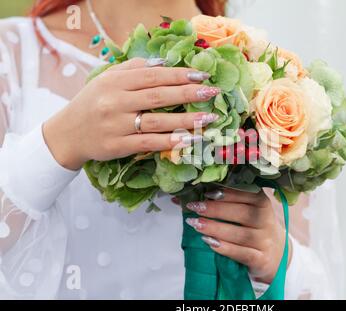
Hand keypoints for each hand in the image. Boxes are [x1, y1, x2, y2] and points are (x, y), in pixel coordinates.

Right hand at [43, 58, 220, 169]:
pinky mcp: (118, 146)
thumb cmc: (92, 103)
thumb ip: (133, 68)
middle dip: (189, 94)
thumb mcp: (106, 79)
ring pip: (157, 121)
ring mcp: (117, 125)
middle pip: (159, 96)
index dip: (180, 75)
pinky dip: (170, 141)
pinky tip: (189, 140)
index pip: (154, 76)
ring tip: (209, 118)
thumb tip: (164, 63)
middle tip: (213, 93)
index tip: (202, 75)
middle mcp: (116, 101)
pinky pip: (148, 143)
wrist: (67, 134)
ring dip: (187, 120)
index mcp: (115, 81)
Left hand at [178, 188, 290, 283]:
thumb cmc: (255, 227)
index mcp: (263, 203)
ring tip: (196, 224)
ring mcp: (265, 241)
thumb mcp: (248, 211)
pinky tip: (209, 242)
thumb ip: (227, 202)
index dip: (227, 193)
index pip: (247, 194)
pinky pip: (242, 253)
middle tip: (195, 207)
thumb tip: (193, 196)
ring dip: (216, 228)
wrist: (276, 255)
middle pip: (243, 214)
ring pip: (241, 234)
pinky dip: (225, 248)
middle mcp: (267, 221)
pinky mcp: (262, 260)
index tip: (206, 192)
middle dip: (217, 209)